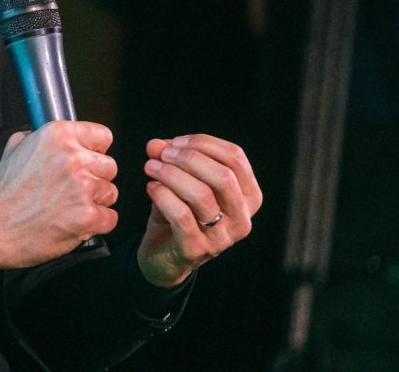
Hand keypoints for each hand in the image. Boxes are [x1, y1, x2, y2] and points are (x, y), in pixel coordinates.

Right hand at [0, 121, 118, 270]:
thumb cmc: (4, 193)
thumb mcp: (14, 149)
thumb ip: (38, 138)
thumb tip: (56, 139)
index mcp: (58, 136)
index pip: (102, 137)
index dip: (94, 151)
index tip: (88, 159)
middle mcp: (74, 158)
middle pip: (110, 166)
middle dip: (95, 179)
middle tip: (74, 189)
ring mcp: (83, 188)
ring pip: (111, 193)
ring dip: (95, 202)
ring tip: (71, 207)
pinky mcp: (88, 216)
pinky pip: (110, 218)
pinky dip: (97, 224)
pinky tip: (76, 222)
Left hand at [136, 133, 260, 287]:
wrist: (164, 256)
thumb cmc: (179, 212)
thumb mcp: (179, 181)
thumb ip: (171, 159)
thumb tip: (156, 144)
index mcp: (248, 197)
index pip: (236, 158)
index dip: (204, 143)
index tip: (175, 142)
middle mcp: (242, 220)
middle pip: (224, 176)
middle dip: (189, 157)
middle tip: (161, 154)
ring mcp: (222, 239)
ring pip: (202, 195)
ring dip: (171, 174)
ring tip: (150, 166)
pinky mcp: (196, 250)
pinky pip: (181, 215)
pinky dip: (163, 195)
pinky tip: (151, 187)